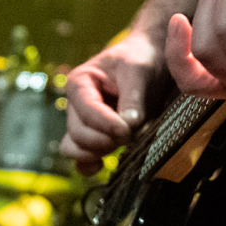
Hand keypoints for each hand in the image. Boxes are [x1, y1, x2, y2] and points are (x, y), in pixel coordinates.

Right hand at [61, 30, 167, 174]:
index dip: (105, 124)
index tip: (129, 130)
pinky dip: (88, 164)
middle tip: (132, 136)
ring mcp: (82, 121)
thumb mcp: (139, 72)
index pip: (86, 110)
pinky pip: (80, 157)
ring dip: (97, 152)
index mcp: (80, 82)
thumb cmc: (142, 59)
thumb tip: (129, 127)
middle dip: (104, 140)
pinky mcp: (93, 135)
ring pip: (74, 147)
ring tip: (123, 143)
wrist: (150, 60)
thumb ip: (133, 99)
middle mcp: (76, 104)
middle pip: (78, 133)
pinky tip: (102, 166)